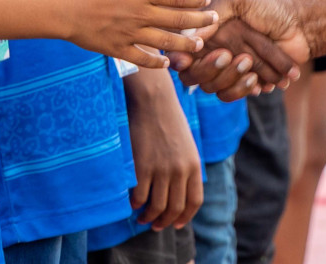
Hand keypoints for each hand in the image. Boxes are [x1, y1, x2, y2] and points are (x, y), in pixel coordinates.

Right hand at [62, 0, 219, 69]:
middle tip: (214, 21)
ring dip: (185, 44)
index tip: (207, 0)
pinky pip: (143, 59)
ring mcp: (131, 34)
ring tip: (199, 46)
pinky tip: (167, 64)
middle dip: (199, 21)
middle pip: (178, 20)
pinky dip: (157, 63)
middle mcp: (140, 14)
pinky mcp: (119, 49)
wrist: (61, 9)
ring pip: (166, 42)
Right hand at [124, 69, 203, 229]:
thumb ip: (185, 166)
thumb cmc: (168, 119)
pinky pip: (139, 197)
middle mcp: (180, 171)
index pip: (194, 202)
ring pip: (157, 207)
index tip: (176, 224)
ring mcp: (162, 170)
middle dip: (165, 221)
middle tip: (155, 225)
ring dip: (149, 218)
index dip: (185, 217)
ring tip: (142, 218)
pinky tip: (132, 204)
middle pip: (175, 208)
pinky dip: (135, 205)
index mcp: (194, 165)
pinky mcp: (143, 167)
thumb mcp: (186, 143)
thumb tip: (179, 189)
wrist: (153, 101)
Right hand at [168, 0, 310, 98]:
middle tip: (243, 59)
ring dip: (237, 80)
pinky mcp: (243, 80)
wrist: (301, 25)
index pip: (183, 54)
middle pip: (198, 76)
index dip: (186, 61)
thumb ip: (215, 10)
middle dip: (220, 71)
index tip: (199, 59)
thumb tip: (190, 35)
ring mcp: (227, 67)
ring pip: (216, 88)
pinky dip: (247, 89)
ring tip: (254, 71)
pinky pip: (233, 94)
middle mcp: (212, 50)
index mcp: (206, 30)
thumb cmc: (270, 7)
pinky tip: (262, 81)